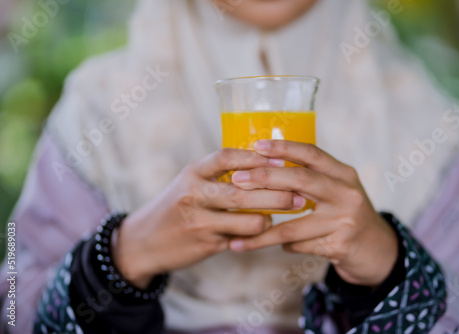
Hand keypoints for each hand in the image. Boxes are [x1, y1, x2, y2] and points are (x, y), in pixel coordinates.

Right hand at [111, 148, 305, 287]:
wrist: (144, 241)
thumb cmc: (177, 207)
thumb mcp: (190, 183)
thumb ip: (219, 176)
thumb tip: (265, 165)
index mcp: (192, 173)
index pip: (226, 157)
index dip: (256, 157)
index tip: (282, 159)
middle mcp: (194, 194)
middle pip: (244, 191)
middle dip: (276, 193)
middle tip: (298, 194)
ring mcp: (199, 220)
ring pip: (247, 218)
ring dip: (270, 217)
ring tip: (283, 214)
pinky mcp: (205, 243)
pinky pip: (241, 239)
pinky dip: (256, 234)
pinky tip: (264, 231)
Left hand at [229, 140, 398, 287]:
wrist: (377, 250)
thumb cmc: (346, 214)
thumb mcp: (337, 189)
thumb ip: (311, 177)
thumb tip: (265, 164)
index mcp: (343, 174)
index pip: (312, 153)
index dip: (283, 147)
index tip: (256, 145)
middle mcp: (347, 193)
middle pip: (301, 180)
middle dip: (265, 178)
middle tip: (237, 180)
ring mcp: (345, 220)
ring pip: (293, 225)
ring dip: (262, 232)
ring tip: (237, 236)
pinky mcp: (340, 245)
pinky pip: (299, 245)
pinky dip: (282, 245)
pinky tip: (270, 243)